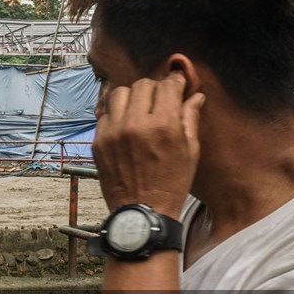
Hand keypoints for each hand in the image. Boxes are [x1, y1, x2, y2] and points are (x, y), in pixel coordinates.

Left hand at [93, 72, 204, 217]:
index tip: (178, 85)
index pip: (167, 85)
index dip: (175, 82)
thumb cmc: (172, 183)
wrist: (142, 211)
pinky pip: (105, 113)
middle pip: (142, 85)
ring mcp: (113, 132)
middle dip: (154, 89)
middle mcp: (135, 124)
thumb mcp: (190, 151)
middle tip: (160, 101)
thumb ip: (190, 118)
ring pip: (120, 93)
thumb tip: (195, 95)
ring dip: (132, 97)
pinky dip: (117, 114)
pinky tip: (126, 124)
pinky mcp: (98, 141)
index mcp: (164, 125)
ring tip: (140, 110)